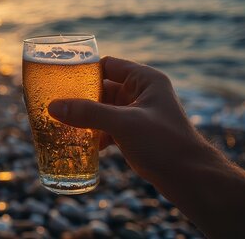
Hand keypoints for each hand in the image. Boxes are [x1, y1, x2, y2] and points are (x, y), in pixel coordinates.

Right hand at [48, 56, 206, 183]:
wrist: (191, 180)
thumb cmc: (165, 144)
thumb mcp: (123, 124)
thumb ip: (88, 113)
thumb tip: (54, 106)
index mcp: (144, 79)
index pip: (108, 65)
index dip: (84, 69)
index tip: (60, 77)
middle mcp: (141, 93)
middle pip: (101, 88)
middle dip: (80, 97)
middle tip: (54, 102)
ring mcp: (137, 114)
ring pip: (103, 110)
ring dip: (85, 117)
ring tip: (61, 122)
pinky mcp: (134, 134)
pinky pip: (107, 127)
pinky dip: (94, 133)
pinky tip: (81, 143)